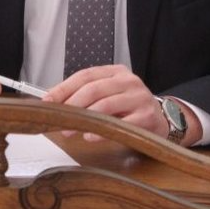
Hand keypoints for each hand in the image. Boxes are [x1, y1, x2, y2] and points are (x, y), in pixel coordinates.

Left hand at [43, 64, 201, 145]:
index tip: (47, 101)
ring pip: (105, 104)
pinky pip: (121, 123)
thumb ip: (87, 96)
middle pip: (94, 89)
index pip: (85, 76)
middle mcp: (128, 81)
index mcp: (116, 72)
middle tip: (58, 120)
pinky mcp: (146, 116)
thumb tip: (54, 102)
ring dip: (84, 119)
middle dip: (72, 105)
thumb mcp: (110, 95)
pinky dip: (102, 130)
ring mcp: (139, 97)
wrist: (162, 120)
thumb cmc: (129, 108)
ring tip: (71, 130)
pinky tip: (90, 136)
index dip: (64, 88)